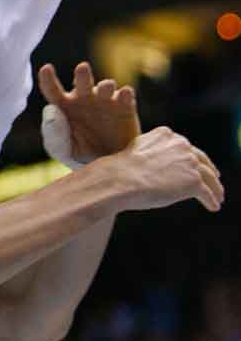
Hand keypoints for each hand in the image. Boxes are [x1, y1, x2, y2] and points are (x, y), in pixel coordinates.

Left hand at [38, 61, 140, 165]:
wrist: (109, 167)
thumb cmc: (78, 153)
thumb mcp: (61, 149)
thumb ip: (54, 133)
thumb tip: (51, 111)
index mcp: (64, 105)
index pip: (52, 89)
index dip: (48, 79)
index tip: (46, 69)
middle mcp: (84, 98)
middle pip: (82, 81)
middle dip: (83, 74)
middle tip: (82, 68)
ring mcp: (105, 100)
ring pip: (105, 86)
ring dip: (105, 85)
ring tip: (106, 87)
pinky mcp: (124, 107)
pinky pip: (125, 96)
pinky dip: (125, 93)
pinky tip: (125, 94)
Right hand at [105, 126, 223, 213]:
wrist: (121, 178)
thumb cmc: (122, 170)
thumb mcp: (137, 153)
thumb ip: (151, 155)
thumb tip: (155, 168)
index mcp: (166, 134)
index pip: (185, 146)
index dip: (193, 157)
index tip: (196, 165)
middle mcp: (181, 144)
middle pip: (200, 159)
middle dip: (209, 169)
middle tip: (215, 179)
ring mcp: (189, 162)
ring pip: (209, 176)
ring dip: (215, 188)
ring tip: (218, 197)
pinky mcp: (194, 181)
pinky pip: (207, 192)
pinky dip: (212, 200)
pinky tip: (213, 206)